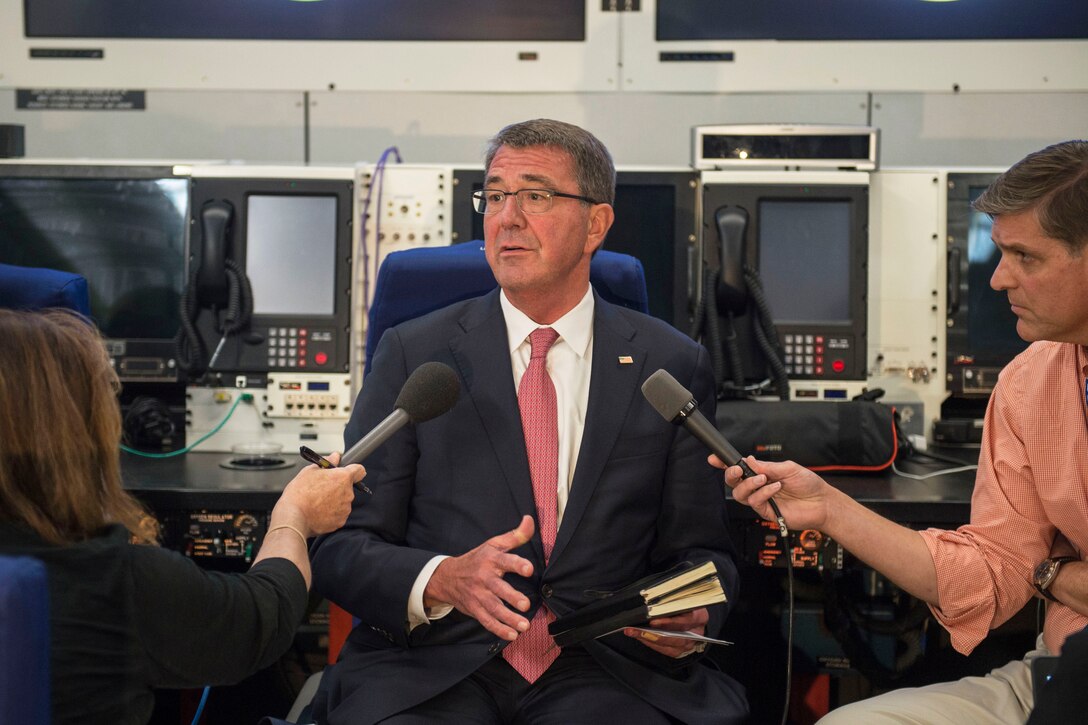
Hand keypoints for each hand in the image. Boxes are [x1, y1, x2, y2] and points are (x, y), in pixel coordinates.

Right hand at [274, 451, 365, 536]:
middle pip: (348, 487)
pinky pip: (338, 514)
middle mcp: (348, 493)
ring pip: (343, 501)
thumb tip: (335, 457)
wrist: (293, 517)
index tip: (345, 471)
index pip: (359, 470)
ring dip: (334, 500)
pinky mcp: (340, 521)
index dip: (352, 469)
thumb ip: (326, 462)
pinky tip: (318, 511)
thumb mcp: (310, 471)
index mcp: (342, 478)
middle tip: (322, 488)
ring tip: (317, 501)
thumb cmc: (299, 494)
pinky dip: (331, 513)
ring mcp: (345, 509)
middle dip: (338, 486)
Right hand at [424, 515, 535, 640]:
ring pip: (494, 608)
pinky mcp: (474, 609)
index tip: (529, 569)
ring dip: (509, 618)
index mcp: (491, 559)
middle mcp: (484, 578)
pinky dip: (498, 629)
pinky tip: (512, 635)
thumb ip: (515, 535)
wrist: (446, 577)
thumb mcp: (494, 544)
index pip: (505, 560)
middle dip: (512, 597)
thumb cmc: (477, 558)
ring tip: (524, 626)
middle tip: (526, 604)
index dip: (517, 564)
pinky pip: (487, 621)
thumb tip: (530, 520)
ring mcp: (478, 595)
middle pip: (498, 588)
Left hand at [625, 607, 708, 657]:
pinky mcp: (679, 651)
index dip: (669, 622)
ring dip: (647, 638)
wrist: (696, 620)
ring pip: (667, 645)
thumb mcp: (685, 599)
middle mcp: (696, 633)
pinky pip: (663, 650)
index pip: (685, 621)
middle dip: (653, 633)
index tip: (653, 620)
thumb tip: (653, 600)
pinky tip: (639, 637)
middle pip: (674, 636)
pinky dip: (650, 643)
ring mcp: (688, 644)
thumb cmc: (688, 606)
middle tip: (635, 629)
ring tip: (632, 632)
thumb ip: (673, 601)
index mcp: (700, 617)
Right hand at [710, 455, 830, 531]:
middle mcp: (758, 486)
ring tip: (763, 479)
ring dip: (749, 484)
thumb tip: (749, 460)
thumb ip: (767, 466)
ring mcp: (761, 499)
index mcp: (762, 473)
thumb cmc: (808, 484)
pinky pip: (754, 502)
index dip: (725, 463)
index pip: (740, 468)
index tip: (715, 458)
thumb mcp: (788, 468)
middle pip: (733, 482)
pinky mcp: (766, 511)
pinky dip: (763, 493)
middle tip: (738, 469)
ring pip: (739, 493)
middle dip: (731, 474)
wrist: (822, 503)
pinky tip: (774, 488)